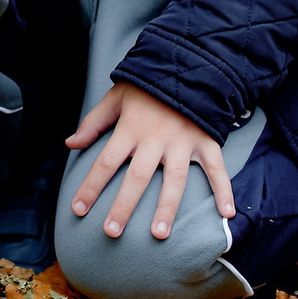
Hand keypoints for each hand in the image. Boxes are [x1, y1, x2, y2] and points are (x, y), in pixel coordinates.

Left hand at [65, 82, 234, 240]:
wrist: (186, 64)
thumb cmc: (146, 85)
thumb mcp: (115, 97)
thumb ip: (93, 122)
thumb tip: (70, 144)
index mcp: (130, 128)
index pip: (106, 162)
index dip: (91, 187)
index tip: (77, 210)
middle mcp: (156, 139)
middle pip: (137, 177)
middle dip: (123, 206)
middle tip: (111, 232)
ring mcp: (183, 142)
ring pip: (175, 180)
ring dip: (167, 208)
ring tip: (158, 234)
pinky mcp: (206, 142)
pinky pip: (217, 169)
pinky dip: (224, 191)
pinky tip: (226, 214)